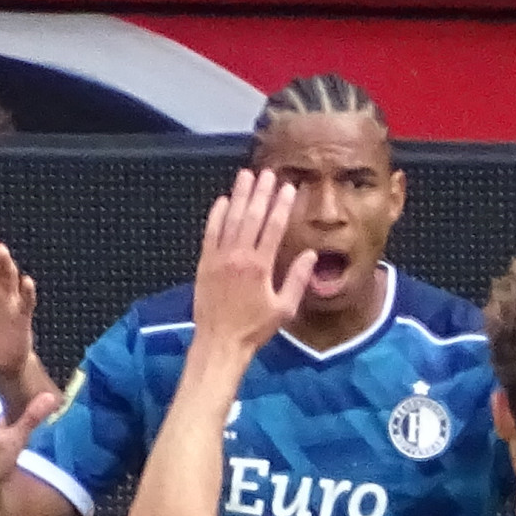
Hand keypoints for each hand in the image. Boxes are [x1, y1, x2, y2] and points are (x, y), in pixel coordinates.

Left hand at [192, 171, 307, 355]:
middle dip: (260, 192)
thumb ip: (297, 280)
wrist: (219, 342)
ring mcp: (219, 258)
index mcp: (261, 267)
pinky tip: (222, 200)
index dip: (281, 205)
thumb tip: (311, 255)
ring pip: (230, 219)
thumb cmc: (254, 329)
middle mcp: (239, 257)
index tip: (288, 188)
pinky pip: (210, 232)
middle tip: (267, 173)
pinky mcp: (204, 263)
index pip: (274, 227)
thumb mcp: (283, 309)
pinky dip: (216, 215)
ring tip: (245, 175)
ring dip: (239, 195)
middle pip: (251, 216)